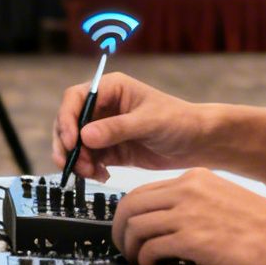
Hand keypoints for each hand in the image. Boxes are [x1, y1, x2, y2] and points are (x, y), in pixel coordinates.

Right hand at [51, 72, 211, 181]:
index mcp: (112, 89)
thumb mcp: (149, 122)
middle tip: (73, 164)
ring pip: (76, 144)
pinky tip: (101, 175)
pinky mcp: (110, 149)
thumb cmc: (179, 121)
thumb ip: (117, 129)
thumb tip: (85, 136)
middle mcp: (104, 107)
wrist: (197, 143)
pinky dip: (89, 169)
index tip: (72, 141)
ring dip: (77, 160)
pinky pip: (89, 159)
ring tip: (91, 172)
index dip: (67, 118)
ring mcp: (105, 129)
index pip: (76, 98)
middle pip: (70, 123)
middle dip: (68, 145)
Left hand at [110, 169, 265, 264]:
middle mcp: (186, 190)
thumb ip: (194, 203)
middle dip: (120, 230)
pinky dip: (145, 260)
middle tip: (125, 248)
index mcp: (193, 178)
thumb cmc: (262, 225)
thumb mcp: (222, 198)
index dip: (128, 214)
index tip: (129, 231)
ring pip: (134, 226)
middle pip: (130, 206)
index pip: (143, 191)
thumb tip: (168, 224)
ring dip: (130, 248)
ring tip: (138, 262)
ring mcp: (187, 213)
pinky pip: (150, 248)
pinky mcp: (191, 239)